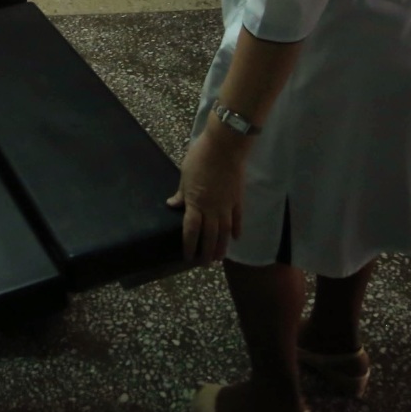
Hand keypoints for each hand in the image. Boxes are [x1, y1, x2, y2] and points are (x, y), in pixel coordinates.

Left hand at [167, 126, 247, 264]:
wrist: (225, 146)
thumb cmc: (200, 157)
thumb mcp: (185, 174)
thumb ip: (181, 193)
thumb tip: (172, 205)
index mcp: (195, 203)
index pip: (191, 231)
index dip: (189, 246)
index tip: (187, 257)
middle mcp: (212, 209)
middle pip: (209, 236)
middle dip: (206, 252)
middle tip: (204, 265)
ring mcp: (227, 205)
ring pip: (224, 232)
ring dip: (222, 246)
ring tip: (219, 258)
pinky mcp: (238, 199)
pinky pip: (238, 218)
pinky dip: (237, 229)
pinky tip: (236, 238)